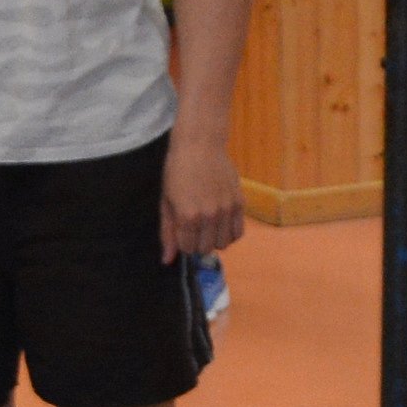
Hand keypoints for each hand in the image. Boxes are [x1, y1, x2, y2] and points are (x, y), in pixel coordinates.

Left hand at [161, 122, 246, 259]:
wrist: (200, 145)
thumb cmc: (177, 171)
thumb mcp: (166, 202)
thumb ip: (168, 233)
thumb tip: (168, 261)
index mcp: (188, 217)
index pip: (188, 249)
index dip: (183, 243)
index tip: (182, 232)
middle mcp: (209, 216)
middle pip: (206, 249)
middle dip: (197, 243)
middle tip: (194, 228)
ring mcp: (227, 210)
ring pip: (223, 244)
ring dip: (214, 239)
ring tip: (208, 225)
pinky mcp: (240, 203)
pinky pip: (238, 232)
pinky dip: (229, 233)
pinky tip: (221, 224)